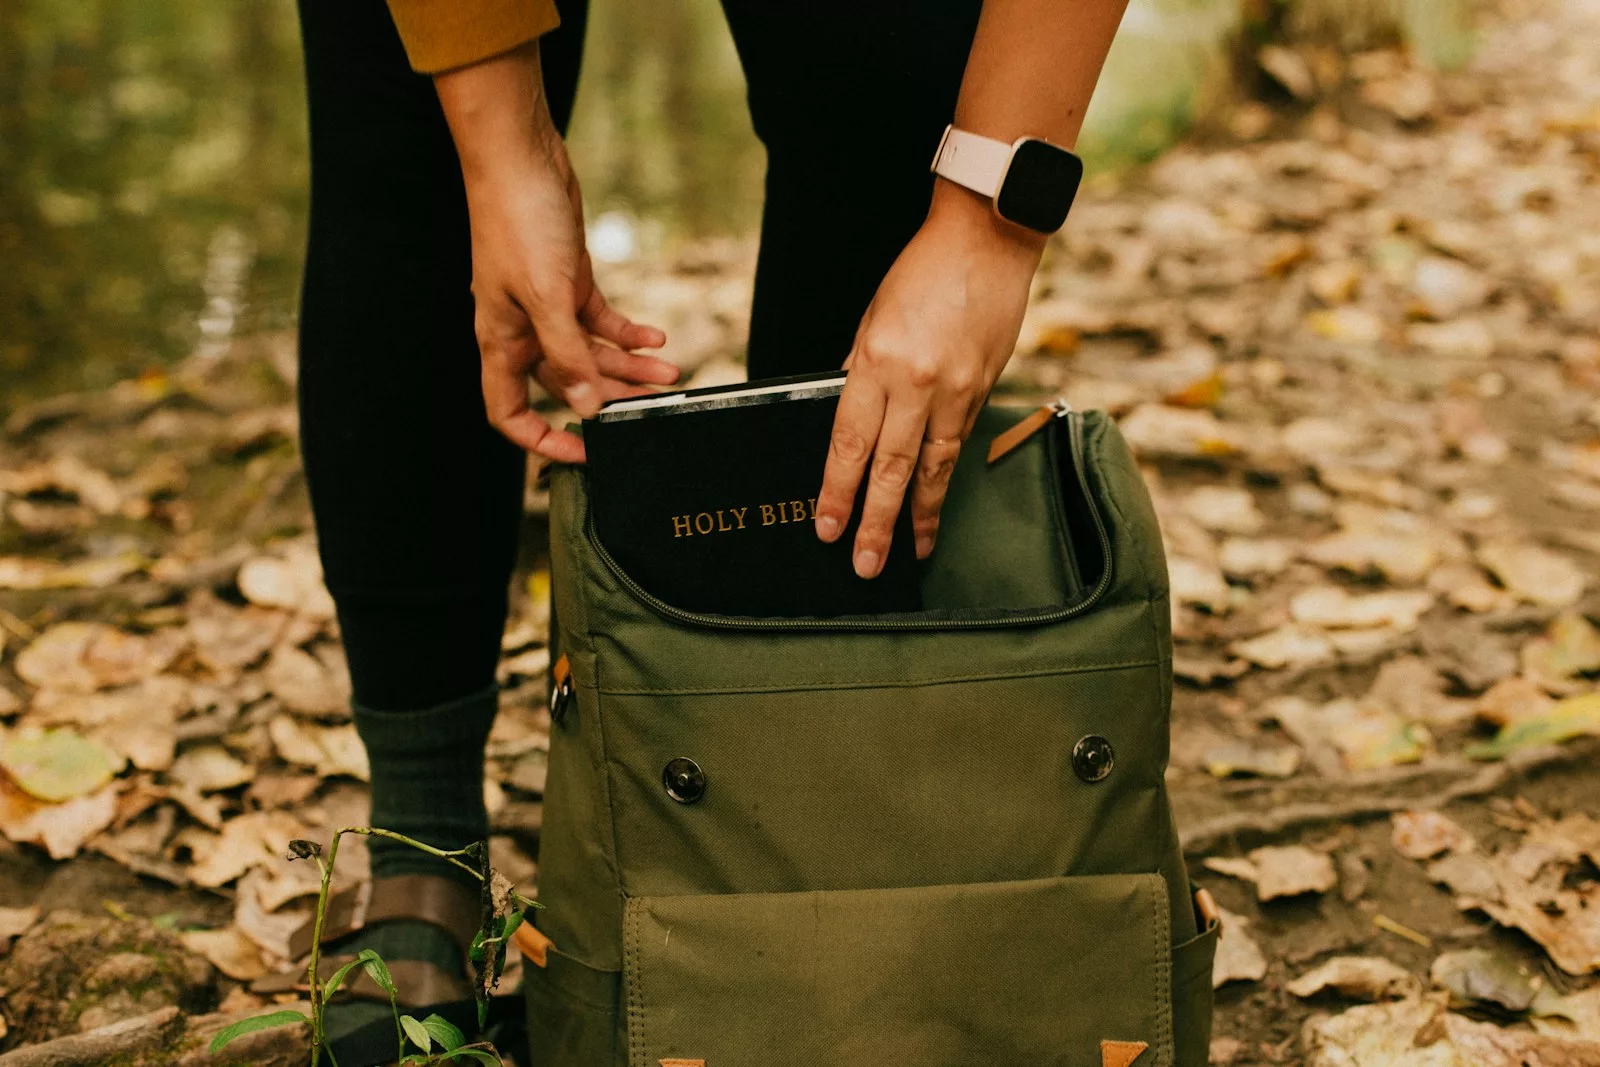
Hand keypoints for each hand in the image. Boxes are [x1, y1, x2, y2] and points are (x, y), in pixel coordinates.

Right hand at [436, 45, 678, 462]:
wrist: (521, 159)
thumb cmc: (518, 222)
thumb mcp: (547, 297)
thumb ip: (566, 355)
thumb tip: (585, 407)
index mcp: (500, 340)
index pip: (509, 411)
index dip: (540, 439)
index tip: (580, 454)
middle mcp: (521, 330)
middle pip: (566, 385)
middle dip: (609, 399)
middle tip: (651, 409)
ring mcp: (546, 306)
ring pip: (590, 353)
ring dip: (629, 366)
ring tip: (670, 374)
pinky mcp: (569, 281)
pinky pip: (601, 321)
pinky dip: (629, 332)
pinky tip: (657, 339)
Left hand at [814, 183, 1044, 576]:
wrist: (987, 240)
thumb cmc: (922, 273)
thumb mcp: (872, 321)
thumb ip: (860, 374)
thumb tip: (851, 422)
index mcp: (879, 362)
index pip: (851, 443)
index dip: (838, 491)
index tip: (827, 527)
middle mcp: (919, 383)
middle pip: (892, 468)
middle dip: (877, 522)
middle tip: (865, 564)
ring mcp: (958, 390)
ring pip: (933, 467)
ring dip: (920, 514)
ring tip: (911, 551)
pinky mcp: (985, 389)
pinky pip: (959, 443)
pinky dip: (944, 477)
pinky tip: (936, 501)